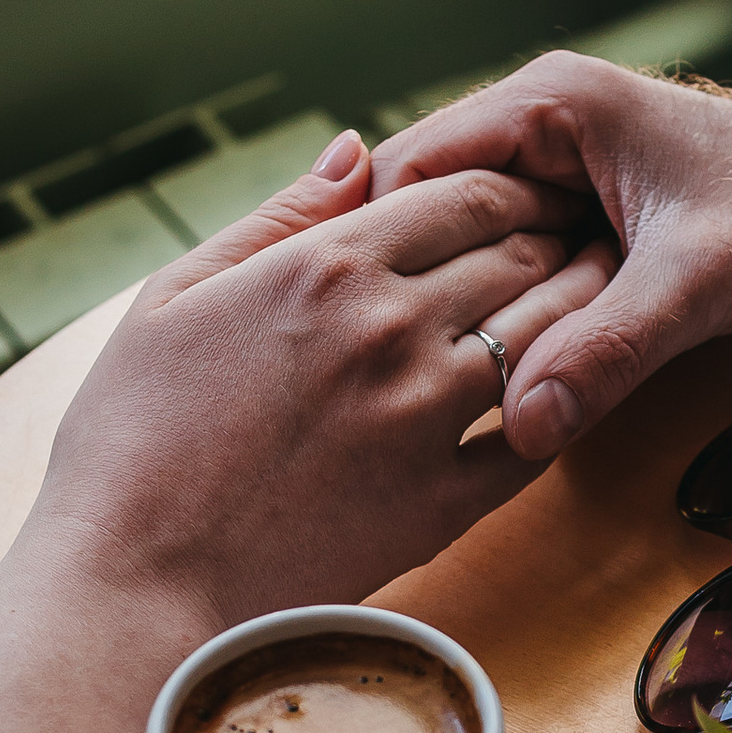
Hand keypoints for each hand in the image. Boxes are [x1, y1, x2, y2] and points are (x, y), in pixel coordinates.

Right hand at [36, 132, 613, 622]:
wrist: (133, 582)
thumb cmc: (131, 438)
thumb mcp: (177, 295)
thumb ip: (280, 216)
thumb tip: (356, 149)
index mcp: (329, 266)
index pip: (464, 193)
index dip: (514, 182)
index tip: (534, 186)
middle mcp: (393, 329)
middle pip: (521, 253)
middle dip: (563, 231)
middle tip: (587, 227)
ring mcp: (426, 419)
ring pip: (547, 335)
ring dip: (583, 305)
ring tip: (600, 294)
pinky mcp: (443, 504)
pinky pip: (536, 440)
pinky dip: (559, 406)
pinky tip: (560, 393)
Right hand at [368, 58, 731, 456]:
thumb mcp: (700, 284)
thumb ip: (607, 350)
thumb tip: (522, 424)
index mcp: (551, 104)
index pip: (410, 168)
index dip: (372, 247)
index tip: (344, 327)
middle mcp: (543, 131)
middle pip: (427, 213)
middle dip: (408, 289)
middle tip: (375, 374)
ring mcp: (563, 180)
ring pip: (469, 252)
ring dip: (459, 314)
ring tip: (422, 385)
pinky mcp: (587, 227)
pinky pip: (516, 275)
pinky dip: (506, 323)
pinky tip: (492, 380)